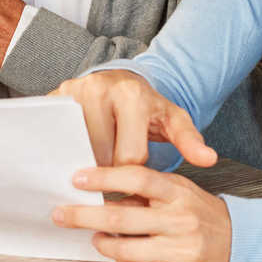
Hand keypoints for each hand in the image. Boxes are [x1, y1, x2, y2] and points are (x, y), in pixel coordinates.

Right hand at [52, 70, 215, 166]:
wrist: (120, 82)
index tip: (135, 180)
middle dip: (108, 170)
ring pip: (75, 150)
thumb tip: (208, 159)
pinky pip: (55, 137)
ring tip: (98, 161)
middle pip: (99, 155)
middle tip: (115, 171)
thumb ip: (190, 141)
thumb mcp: (173, 120)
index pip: (128, 158)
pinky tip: (76, 154)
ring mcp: (73, 92)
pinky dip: (64, 151)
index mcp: (132, 96)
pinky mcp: (53, 98)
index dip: (132, 177)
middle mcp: (99, 88)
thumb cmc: (147, 107)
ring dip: (85, 161)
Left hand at [52, 165, 230, 261]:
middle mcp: (181, 221)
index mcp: (178, 193)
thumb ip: (144, 188)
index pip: (137, 179)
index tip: (77, 178)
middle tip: (60, 214)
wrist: (238, 243)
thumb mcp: (176, 189)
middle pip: (120, 218)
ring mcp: (182, 252)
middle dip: (83, 216)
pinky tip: (119, 256)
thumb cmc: (196, 211)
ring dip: (101, 243)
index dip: (104, 177)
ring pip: (123, 250)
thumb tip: (98, 188)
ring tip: (96, 236)